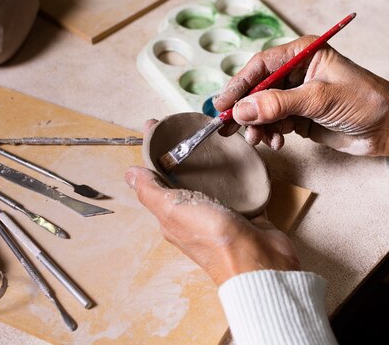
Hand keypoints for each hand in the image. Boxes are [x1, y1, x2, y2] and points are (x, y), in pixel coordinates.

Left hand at [125, 121, 298, 285]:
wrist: (259, 261)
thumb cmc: (215, 239)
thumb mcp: (173, 210)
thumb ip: (151, 191)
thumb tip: (129, 174)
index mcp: (173, 215)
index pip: (158, 177)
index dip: (154, 151)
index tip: (156, 125)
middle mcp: (194, 215)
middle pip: (185, 177)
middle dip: (183, 151)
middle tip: (186, 126)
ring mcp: (221, 214)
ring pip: (212, 182)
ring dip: (211, 162)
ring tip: (213, 136)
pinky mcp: (246, 212)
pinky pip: (240, 188)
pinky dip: (238, 173)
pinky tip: (239, 158)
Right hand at [213, 36, 388, 156]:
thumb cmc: (365, 101)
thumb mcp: (320, 100)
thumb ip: (279, 104)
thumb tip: (242, 110)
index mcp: (303, 54)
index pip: (261, 65)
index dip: (239, 84)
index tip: (223, 105)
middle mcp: (296, 72)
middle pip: (257, 88)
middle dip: (244, 109)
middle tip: (227, 127)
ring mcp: (297, 95)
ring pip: (263, 109)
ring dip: (258, 126)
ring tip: (260, 141)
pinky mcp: (300, 116)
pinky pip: (274, 124)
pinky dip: (271, 134)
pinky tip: (277, 143)